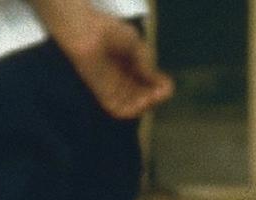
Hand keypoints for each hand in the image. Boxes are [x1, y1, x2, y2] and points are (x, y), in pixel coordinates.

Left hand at [34, 0, 174, 119]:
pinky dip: (134, 110)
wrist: (89, 32)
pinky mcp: (103, 96)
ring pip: (134, 107)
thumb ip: (147, 66)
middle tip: (162, 93)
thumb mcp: (137, 47)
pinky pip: (120, 111)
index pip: (149, 85)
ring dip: (147, 106)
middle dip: (156, 98)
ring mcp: (113, 89)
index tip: (167, 85)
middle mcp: (122, 81)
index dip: (160, 88)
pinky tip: (144, 101)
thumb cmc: (111, 33)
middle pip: (143, 98)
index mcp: (131, 66)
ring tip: (153, 97)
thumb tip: (159, 83)